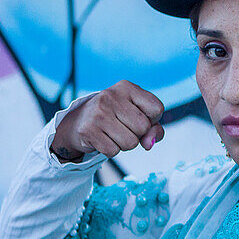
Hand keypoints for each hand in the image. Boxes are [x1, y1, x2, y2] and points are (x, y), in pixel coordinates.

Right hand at [50, 80, 164, 161]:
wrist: (81, 120)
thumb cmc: (117, 117)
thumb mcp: (139, 115)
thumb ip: (154, 129)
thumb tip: (148, 144)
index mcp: (127, 87)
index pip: (157, 109)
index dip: (152, 119)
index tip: (138, 116)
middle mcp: (111, 96)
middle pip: (144, 128)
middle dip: (138, 134)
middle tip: (123, 127)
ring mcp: (98, 112)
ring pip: (131, 143)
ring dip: (125, 144)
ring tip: (114, 133)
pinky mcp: (88, 130)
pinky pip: (114, 151)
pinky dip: (112, 150)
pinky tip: (104, 138)